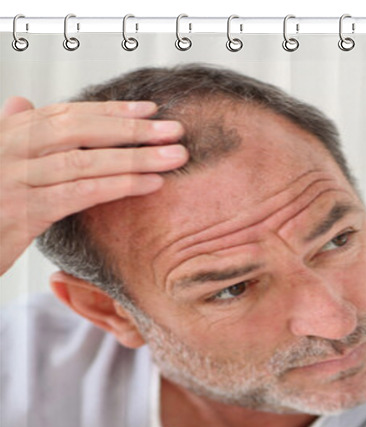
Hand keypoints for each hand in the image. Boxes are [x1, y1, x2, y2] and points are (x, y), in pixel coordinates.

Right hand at [0, 97, 187, 274]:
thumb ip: (11, 134)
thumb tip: (24, 103)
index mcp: (8, 137)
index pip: (66, 115)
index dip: (109, 111)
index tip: (149, 111)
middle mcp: (10, 150)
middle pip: (78, 130)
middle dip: (130, 129)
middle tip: (175, 130)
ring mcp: (14, 178)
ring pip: (84, 160)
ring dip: (135, 157)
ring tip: (174, 156)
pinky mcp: (23, 211)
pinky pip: (79, 192)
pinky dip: (118, 185)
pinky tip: (150, 184)